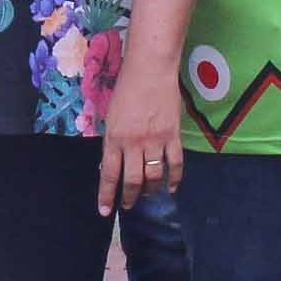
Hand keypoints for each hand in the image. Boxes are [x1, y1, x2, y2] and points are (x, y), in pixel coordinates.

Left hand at [96, 52, 182, 213]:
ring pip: (153, 176)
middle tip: (128, 205)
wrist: (150, 68)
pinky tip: (171, 188)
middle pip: (132, 181)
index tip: (105, 211)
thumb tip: (112, 164)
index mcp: (114, 138)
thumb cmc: (127, 89)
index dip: (107, 196)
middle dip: (129, 198)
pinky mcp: (172, 135)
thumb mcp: (111, 116)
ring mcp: (155, 141)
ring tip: (147, 195)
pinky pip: (175, 164)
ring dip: (150, 190)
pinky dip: (174, 179)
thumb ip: (112, 141)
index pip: (109, 174)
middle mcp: (133, 143)